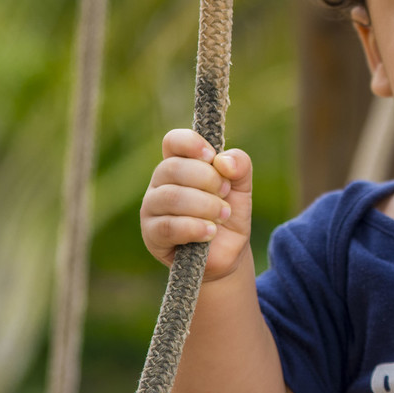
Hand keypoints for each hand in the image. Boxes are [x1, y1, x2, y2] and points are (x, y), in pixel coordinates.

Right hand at [141, 128, 253, 281]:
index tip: (212, 156)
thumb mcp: (241, 186)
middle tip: (225, 194)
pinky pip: (169, 226)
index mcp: (180, 163)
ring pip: (171, 197)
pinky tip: (211, 231)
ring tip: (223, 215)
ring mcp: (152, 208)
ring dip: (205, 205)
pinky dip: (195, 227)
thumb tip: (223, 161)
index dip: (191, 144)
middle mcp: (161, 183)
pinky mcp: (152, 235)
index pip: (173, 141)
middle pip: (173, 168)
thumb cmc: (227, 212)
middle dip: (207, 180)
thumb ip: (240, 166)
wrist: (227, 251)